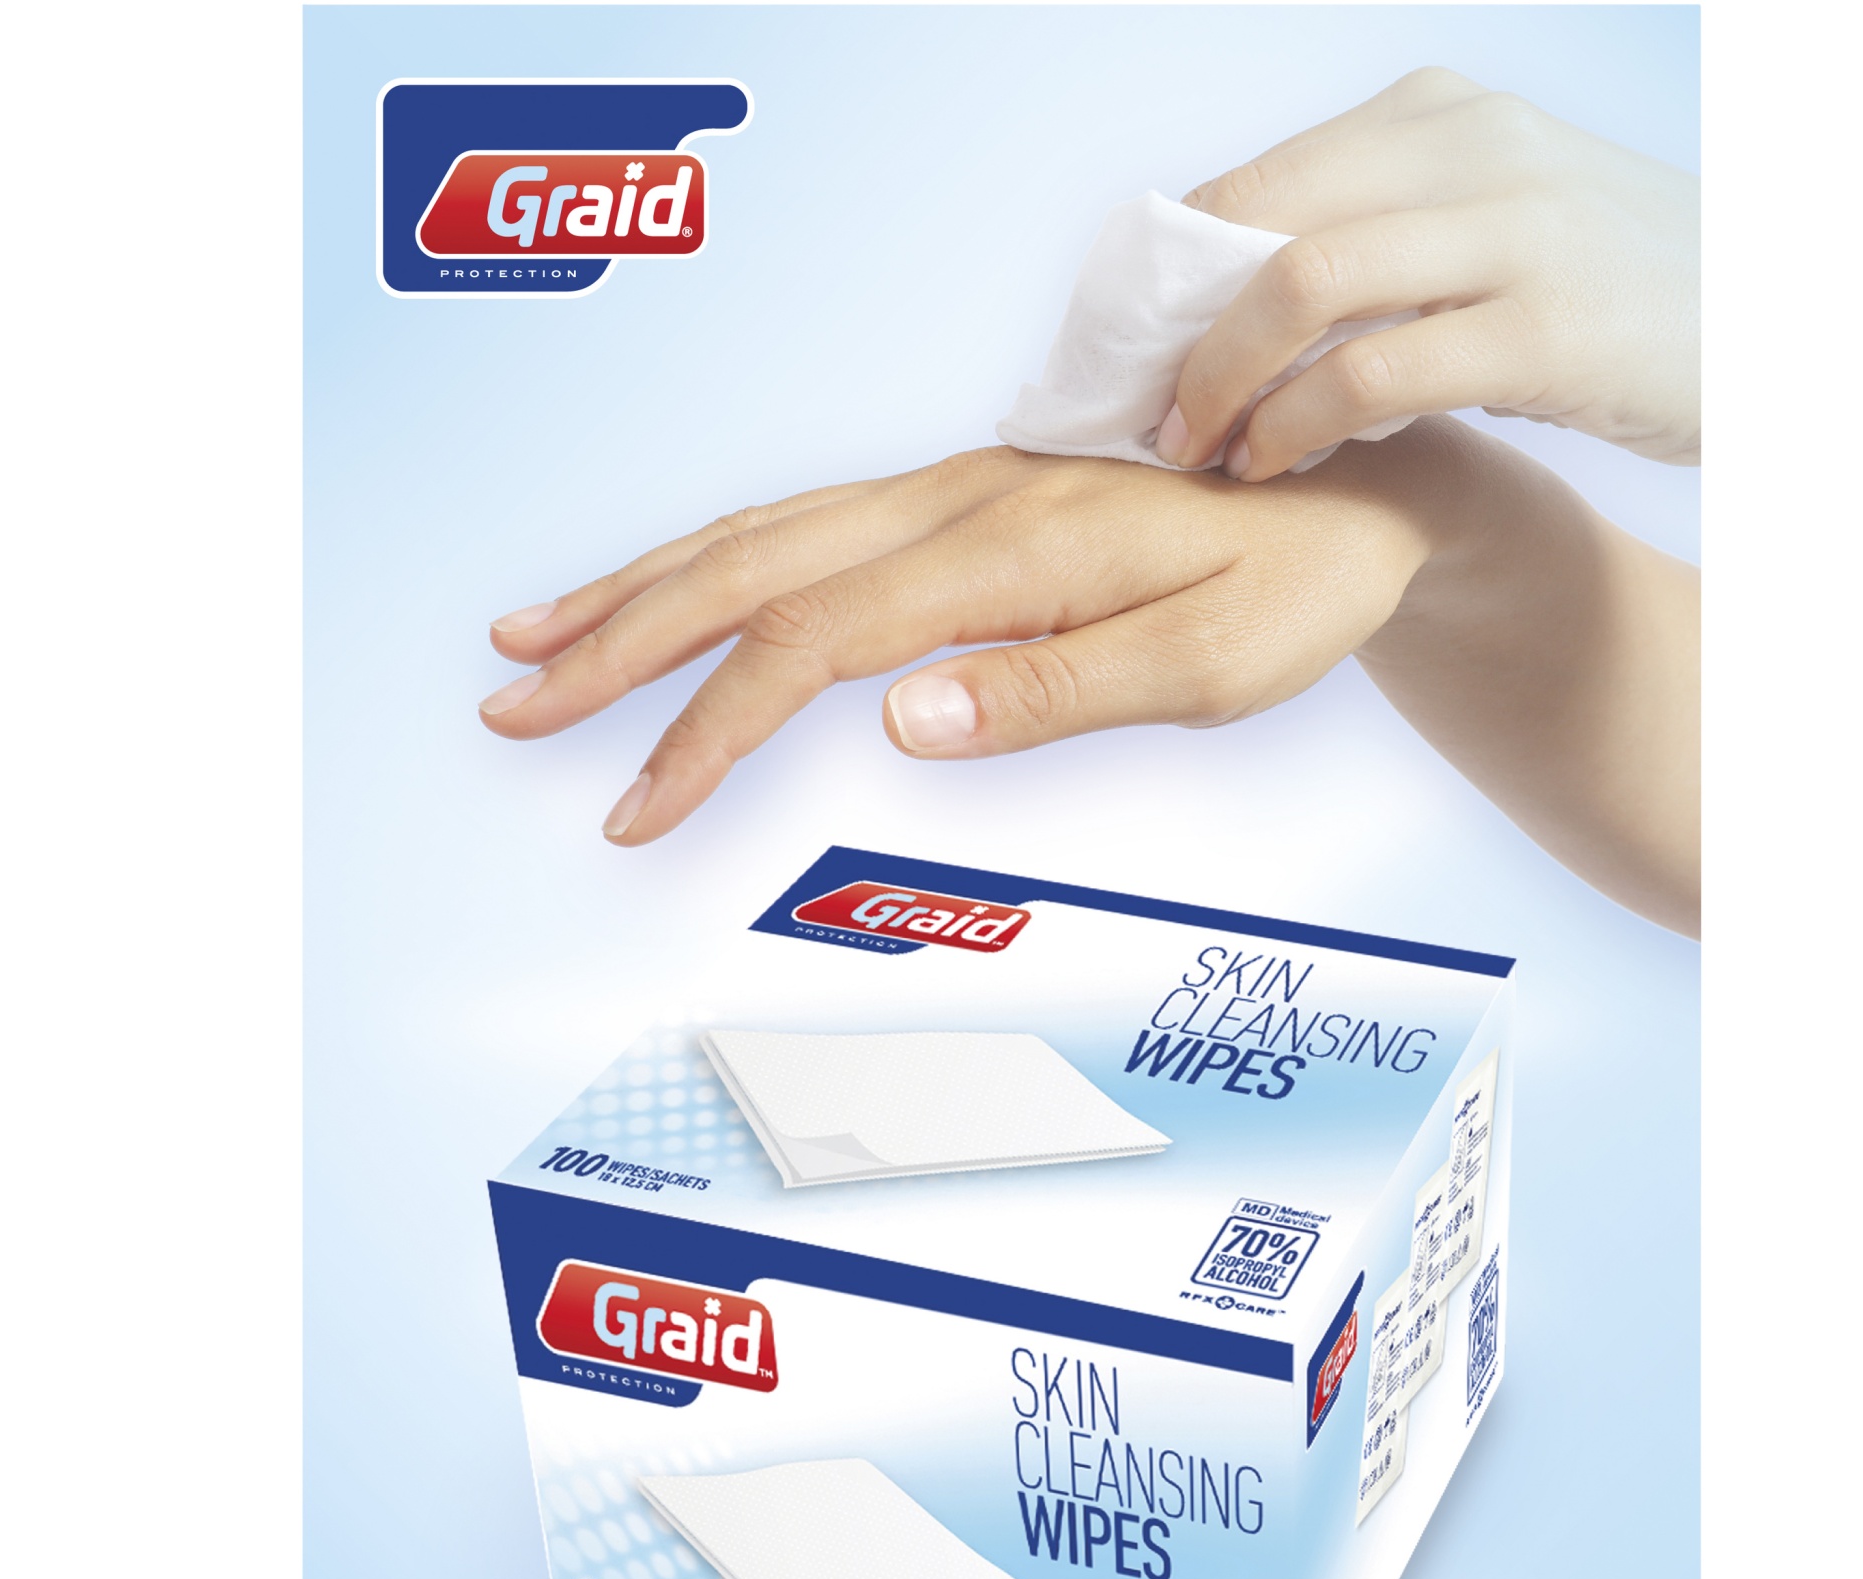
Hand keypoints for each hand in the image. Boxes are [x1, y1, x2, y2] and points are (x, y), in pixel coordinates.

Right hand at [481, 421, 1699, 933]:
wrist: (1355, 489)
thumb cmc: (1295, 583)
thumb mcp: (1208, 664)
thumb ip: (1055, 692)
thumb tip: (899, 721)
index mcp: (1004, 550)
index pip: (813, 641)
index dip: (708, 728)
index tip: (635, 805)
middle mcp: (955, 502)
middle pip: (745, 565)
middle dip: (617, 639)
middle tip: (508, 700)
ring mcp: (949, 490)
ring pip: (758, 530)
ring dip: (638, 587)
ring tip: (534, 636)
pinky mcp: (957, 500)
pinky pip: (804, 522)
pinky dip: (713, 559)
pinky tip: (673, 588)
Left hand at [1157, 67, 1698, 479]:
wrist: (1776, 318)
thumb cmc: (1611, 289)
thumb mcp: (1494, 222)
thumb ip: (1383, 235)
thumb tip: (1235, 296)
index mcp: (1441, 114)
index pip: (1258, 179)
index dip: (1173, 274)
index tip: (1140, 354)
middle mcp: (1472, 148)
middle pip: (1260, 224)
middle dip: (1180, 333)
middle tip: (1150, 415)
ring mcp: (1513, 232)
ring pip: (1303, 287)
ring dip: (1224, 380)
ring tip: (1199, 447)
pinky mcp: (1544, 331)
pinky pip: (1371, 374)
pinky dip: (1296, 424)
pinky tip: (1276, 463)